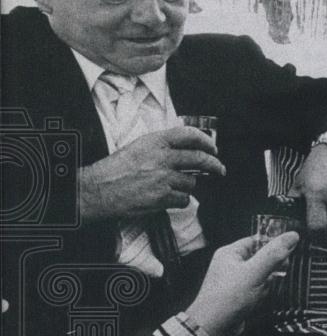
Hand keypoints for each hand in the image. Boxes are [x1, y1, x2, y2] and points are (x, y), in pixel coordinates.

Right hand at [79, 126, 224, 221]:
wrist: (97, 190)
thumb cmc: (114, 169)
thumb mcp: (137, 147)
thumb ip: (161, 146)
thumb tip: (186, 149)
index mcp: (155, 142)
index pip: (189, 135)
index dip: (206, 140)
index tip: (212, 147)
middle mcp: (161, 157)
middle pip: (199, 158)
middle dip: (214, 164)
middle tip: (219, 169)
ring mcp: (163, 178)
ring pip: (191, 182)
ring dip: (187, 186)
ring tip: (172, 187)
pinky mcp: (162, 197)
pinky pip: (183, 199)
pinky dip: (179, 201)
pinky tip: (168, 198)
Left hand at [185, 232, 299, 335]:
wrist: (212, 328)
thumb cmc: (227, 298)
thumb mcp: (254, 272)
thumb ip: (274, 254)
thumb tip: (291, 236)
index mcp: (230, 253)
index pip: (257, 240)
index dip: (273, 245)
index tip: (288, 251)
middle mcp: (232, 265)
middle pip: (262, 258)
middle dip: (272, 268)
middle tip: (274, 274)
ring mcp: (236, 281)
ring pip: (262, 275)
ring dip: (268, 283)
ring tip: (261, 291)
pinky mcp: (240, 295)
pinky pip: (259, 289)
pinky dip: (263, 294)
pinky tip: (259, 300)